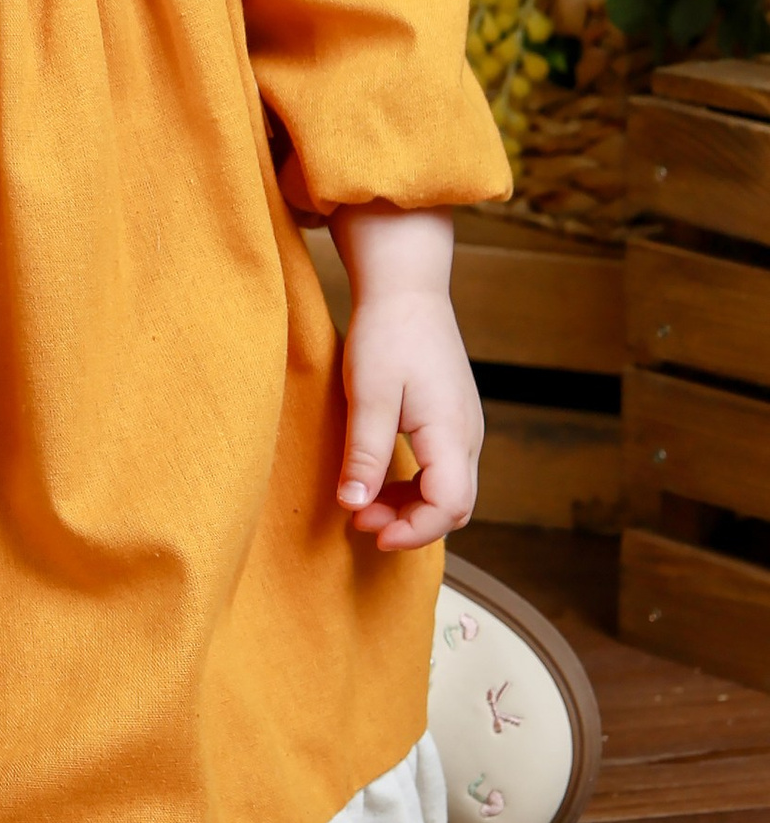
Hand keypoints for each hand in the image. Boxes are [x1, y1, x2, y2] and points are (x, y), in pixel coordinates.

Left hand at [330, 203, 480, 550]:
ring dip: (409, 506)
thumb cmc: (387, 335)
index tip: (371, 532)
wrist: (407, 290)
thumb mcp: (368, 396)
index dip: (413, 530)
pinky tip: (378, 480)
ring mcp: (464, 428)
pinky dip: (414, 486)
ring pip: (448, 490)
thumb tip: (354, 505)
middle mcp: (468, 436)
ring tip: (362, 502)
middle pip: (454, 506)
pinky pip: (442, 470)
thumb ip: (365, 455)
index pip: (449, 506)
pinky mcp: (452, 420)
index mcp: (451, 433)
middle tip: (360, 519)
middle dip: (409, 524)